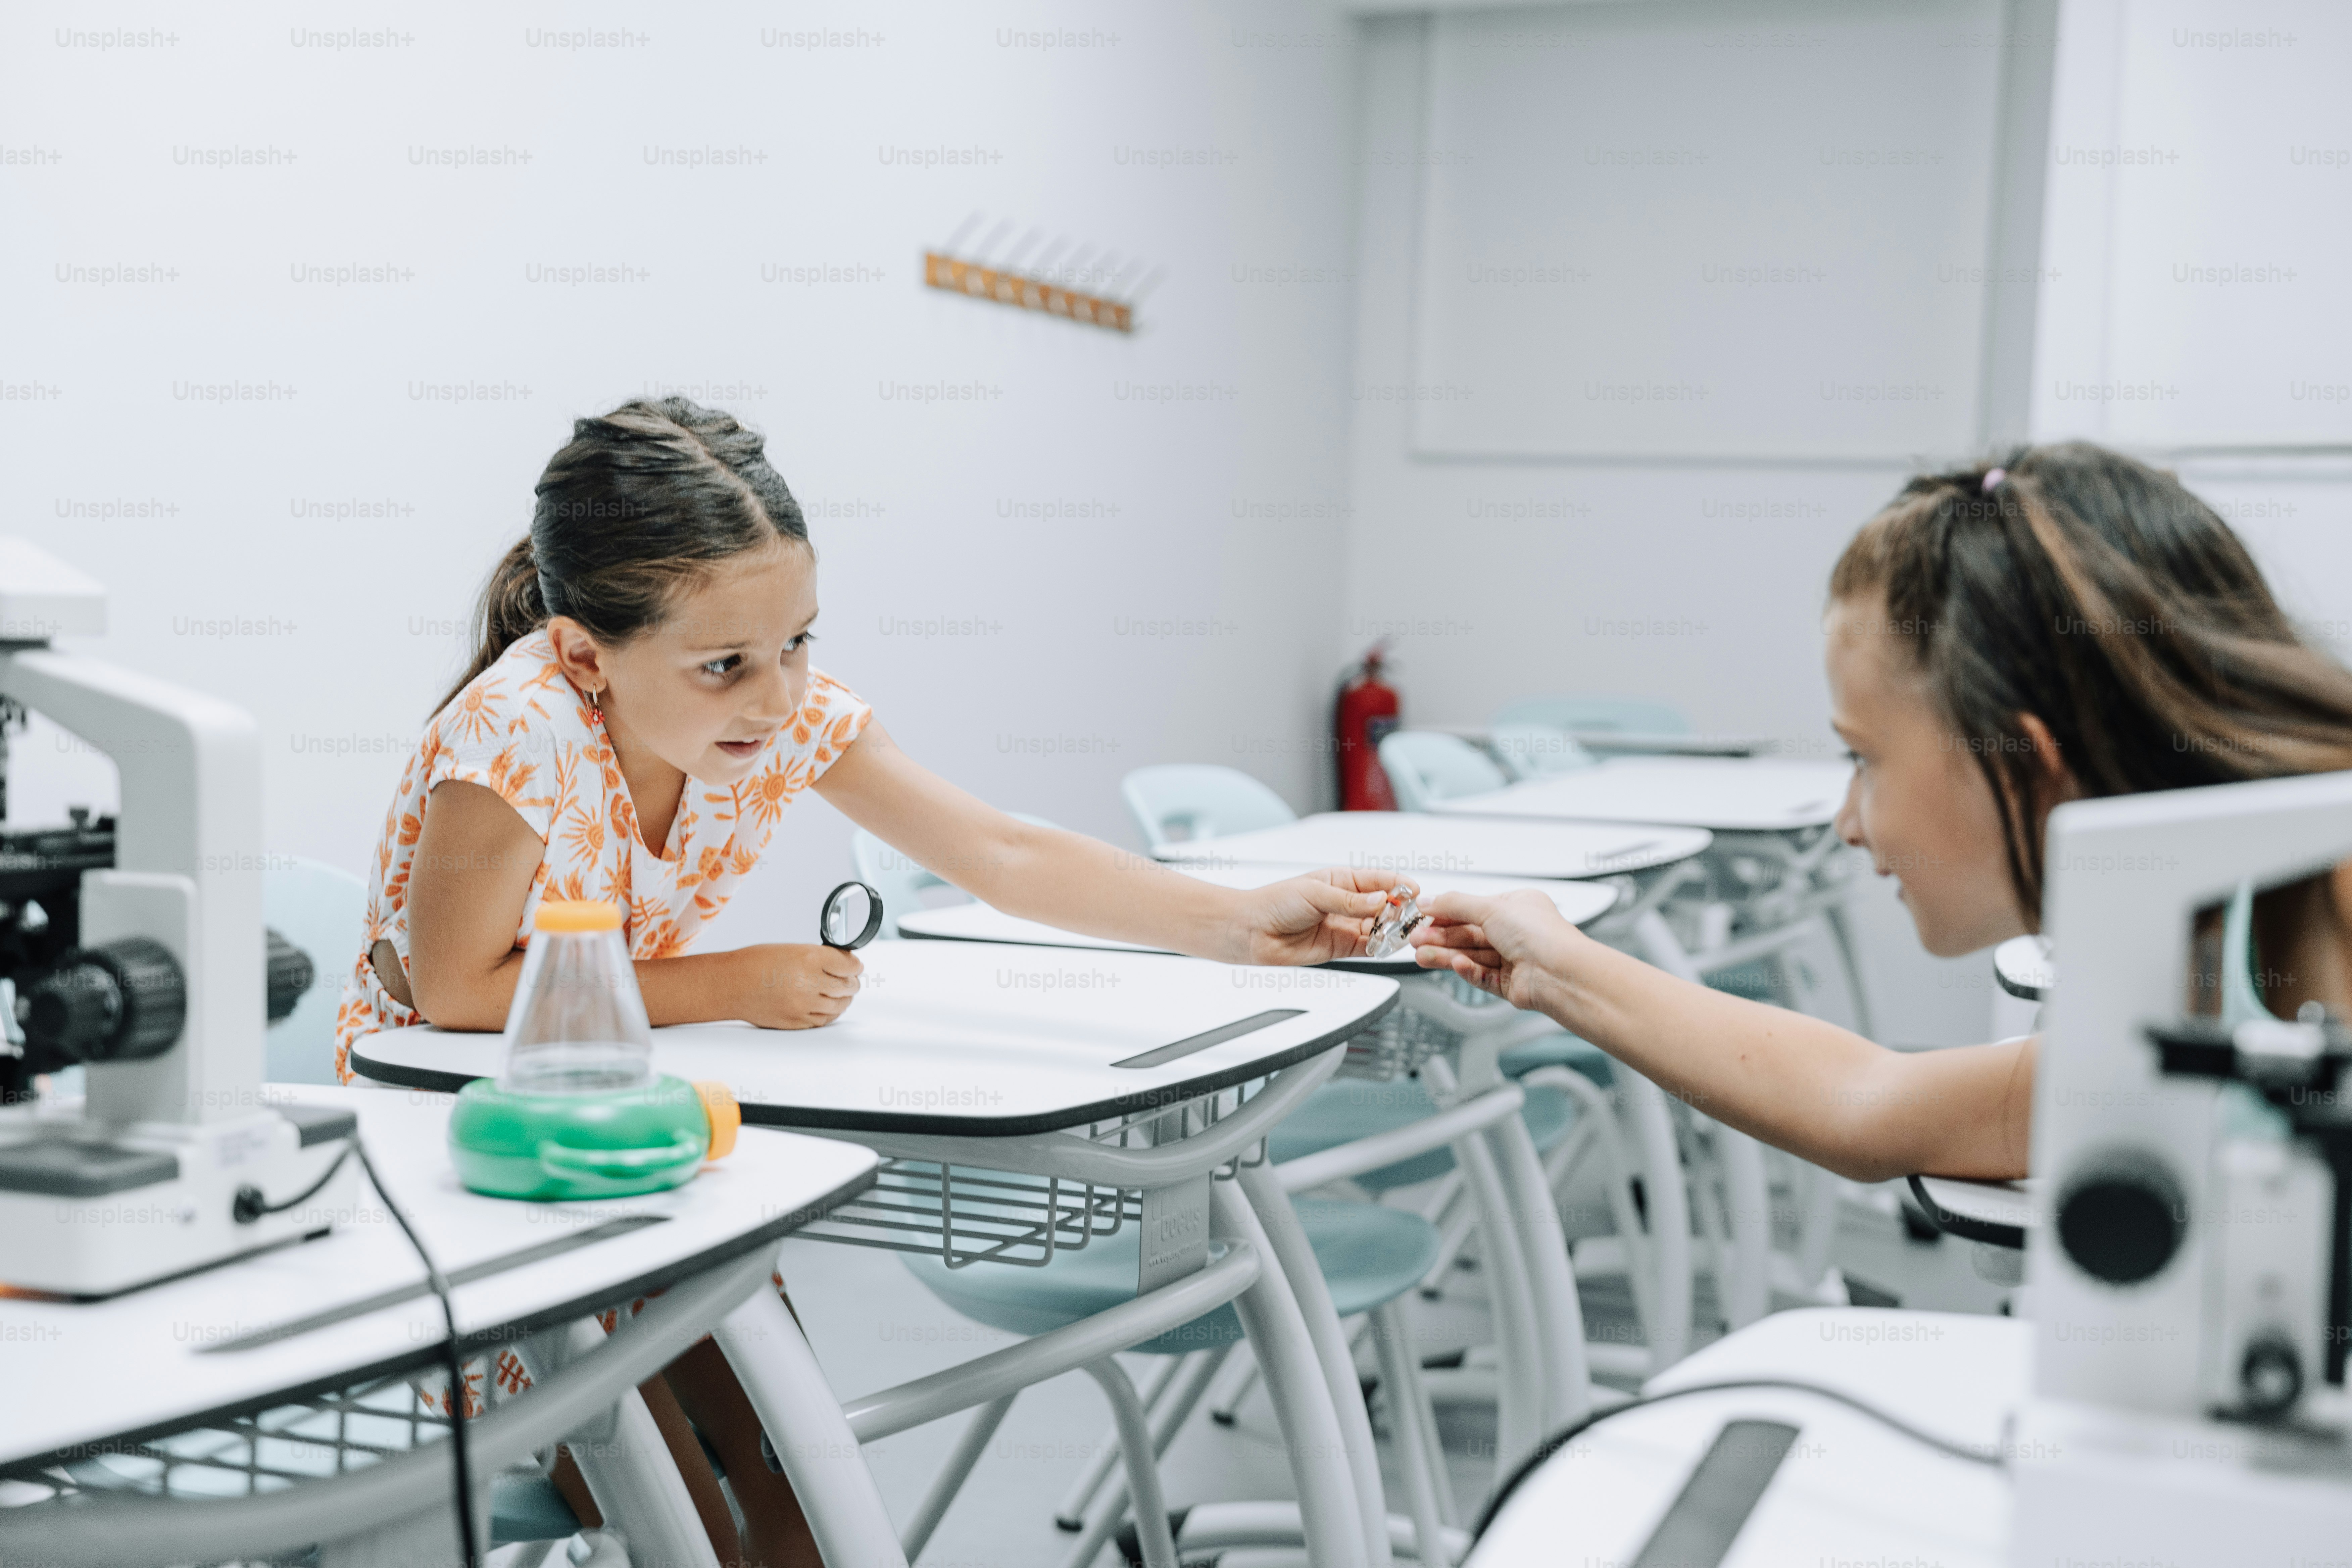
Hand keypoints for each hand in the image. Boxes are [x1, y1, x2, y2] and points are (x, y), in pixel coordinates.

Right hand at [733, 943, 862, 1028]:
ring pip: (840, 1005)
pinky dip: (831, 1012)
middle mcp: (809, 982)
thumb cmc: (754, 963)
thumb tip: (841, 964)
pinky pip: (825, 1020)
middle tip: (852, 978)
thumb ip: (818, 957)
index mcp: (809, 958)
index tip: (856, 965)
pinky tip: (830, 1006)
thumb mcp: (791, 949)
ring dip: (845, 998)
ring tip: (843, 992)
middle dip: (853, 981)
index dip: (855, 965)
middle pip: (848, 986)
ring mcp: (803, 1005)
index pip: (849, 965)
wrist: (730, 985)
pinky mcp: (797, 1021)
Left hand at [1233, 868, 1410, 965]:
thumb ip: (1350, 900)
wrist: (1252, 931)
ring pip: (1381, 927)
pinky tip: (1387, 945)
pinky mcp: (1342, 947)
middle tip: (1409, 915)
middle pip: (1385, 905)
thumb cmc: (1275, 903)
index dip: (1399, 884)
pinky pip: (1369, 947)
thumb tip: (1380, 900)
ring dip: (1392, 929)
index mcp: (1341, 880)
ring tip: (1399, 932)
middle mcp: (1347, 903)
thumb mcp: (1315, 894)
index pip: (1379, 879)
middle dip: (1400, 909)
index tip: (1413, 891)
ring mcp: (1346, 925)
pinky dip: (1381, 947)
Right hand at [1408, 889, 1570, 1010]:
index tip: (1422, 917)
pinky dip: (1467, 970)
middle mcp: (1516, 932)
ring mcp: (1513, 959)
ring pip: (1472, 955)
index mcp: (1517, 907)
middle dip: (1441, 937)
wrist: (1561, 974)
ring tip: (1422, 955)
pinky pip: (1482, 975)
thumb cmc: (1541, 935)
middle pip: (1469, 934)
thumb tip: (1430, 900)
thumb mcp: (1491, 908)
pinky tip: (1455, 965)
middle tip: (1416, 939)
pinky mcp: (1510, 984)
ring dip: (1446, 954)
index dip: (1446, 913)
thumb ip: (1455, 904)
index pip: (1473, 909)